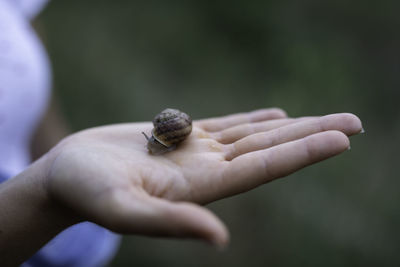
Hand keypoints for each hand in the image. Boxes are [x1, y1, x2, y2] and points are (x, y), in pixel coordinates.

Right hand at [45, 108, 361, 246]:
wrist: (69, 175)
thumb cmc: (87, 193)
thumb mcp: (123, 210)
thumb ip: (170, 223)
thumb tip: (220, 240)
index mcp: (201, 187)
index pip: (264, 167)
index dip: (303, 152)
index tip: (342, 137)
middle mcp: (207, 169)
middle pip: (270, 148)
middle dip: (312, 135)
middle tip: (354, 121)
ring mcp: (197, 152)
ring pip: (254, 134)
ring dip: (291, 125)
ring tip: (325, 118)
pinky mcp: (182, 137)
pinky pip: (227, 125)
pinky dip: (254, 119)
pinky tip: (276, 116)